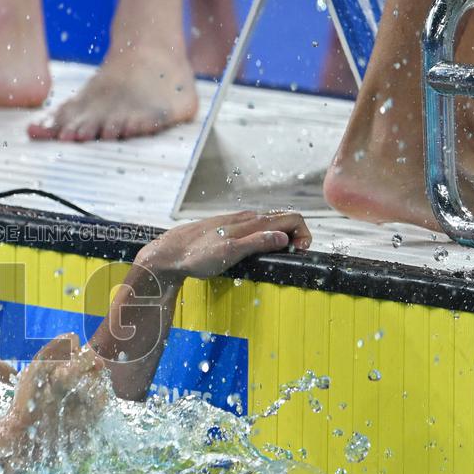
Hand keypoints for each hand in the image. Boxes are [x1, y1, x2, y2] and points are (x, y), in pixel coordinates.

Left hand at [137, 210, 310, 283]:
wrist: (169, 253)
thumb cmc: (197, 256)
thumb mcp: (230, 252)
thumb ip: (258, 242)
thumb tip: (285, 237)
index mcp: (251, 222)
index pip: (291, 217)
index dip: (304, 233)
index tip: (300, 251)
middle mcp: (246, 217)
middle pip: (283, 218)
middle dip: (296, 234)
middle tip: (293, 255)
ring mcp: (236, 221)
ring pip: (269, 222)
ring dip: (281, 235)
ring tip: (278, 254)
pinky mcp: (227, 228)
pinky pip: (254, 227)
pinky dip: (265, 236)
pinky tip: (256, 249)